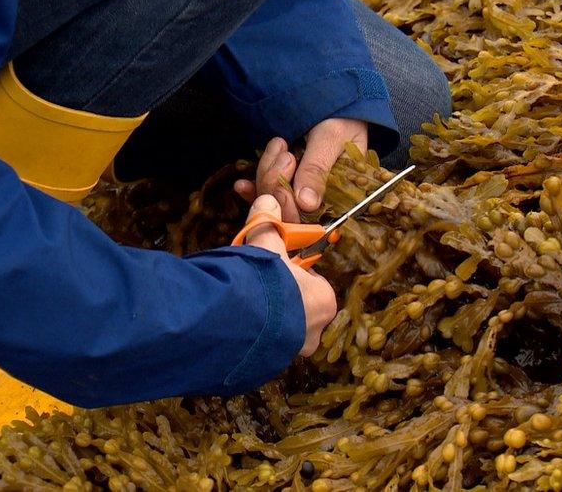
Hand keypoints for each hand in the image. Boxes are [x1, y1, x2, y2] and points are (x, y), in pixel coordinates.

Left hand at [235, 119, 366, 221]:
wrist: (336, 105)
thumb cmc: (342, 118)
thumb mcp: (331, 139)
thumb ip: (317, 169)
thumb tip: (306, 204)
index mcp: (343, 198)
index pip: (314, 219)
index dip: (292, 207)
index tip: (286, 180)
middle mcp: (323, 204)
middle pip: (290, 213)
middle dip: (276, 185)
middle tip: (285, 152)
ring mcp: (302, 197)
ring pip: (275, 203)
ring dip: (266, 178)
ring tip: (278, 146)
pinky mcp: (287, 187)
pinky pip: (267, 197)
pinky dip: (253, 191)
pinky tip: (241, 184)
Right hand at [243, 194, 336, 355]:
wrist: (241, 324)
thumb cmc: (266, 283)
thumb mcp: (268, 247)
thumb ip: (269, 224)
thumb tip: (269, 199)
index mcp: (324, 300)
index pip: (313, 282)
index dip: (292, 272)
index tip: (273, 266)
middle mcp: (315, 330)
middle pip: (298, 306)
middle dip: (278, 295)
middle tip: (256, 283)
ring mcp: (293, 350)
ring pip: (282, 327)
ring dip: (265, 316)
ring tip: (243, 302)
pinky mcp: (270, 363)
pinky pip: (264, 343)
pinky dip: (253, 333)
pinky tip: (236, 320)